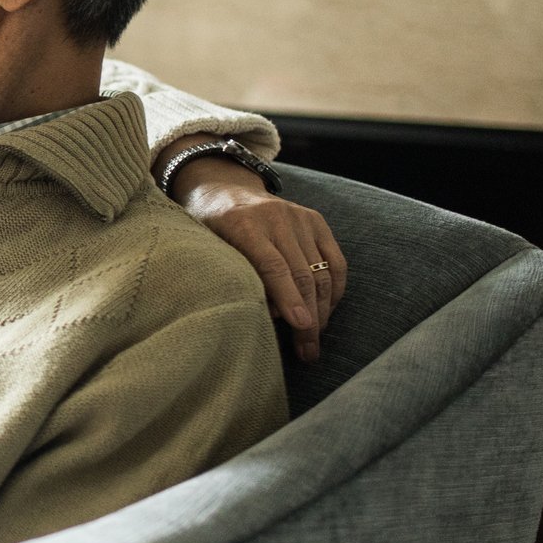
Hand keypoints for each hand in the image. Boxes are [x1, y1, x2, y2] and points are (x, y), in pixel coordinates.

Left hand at [168, 154, 346, 362]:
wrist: (224, 190)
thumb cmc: (209, 228)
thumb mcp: (206, 249)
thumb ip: (232, 276)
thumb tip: (268, 315)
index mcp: (243, 225)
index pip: (272, 266)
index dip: (288, 298)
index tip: (300, 325)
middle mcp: (275, 218)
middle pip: (301, 274)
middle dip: (308, 318)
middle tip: (308, 352)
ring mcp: (299, 217)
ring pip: (322, 271)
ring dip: (322, 310)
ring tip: (315, 340)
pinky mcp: (316, 221)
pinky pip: (335, 260)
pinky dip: (334, 289)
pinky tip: (327, 312)